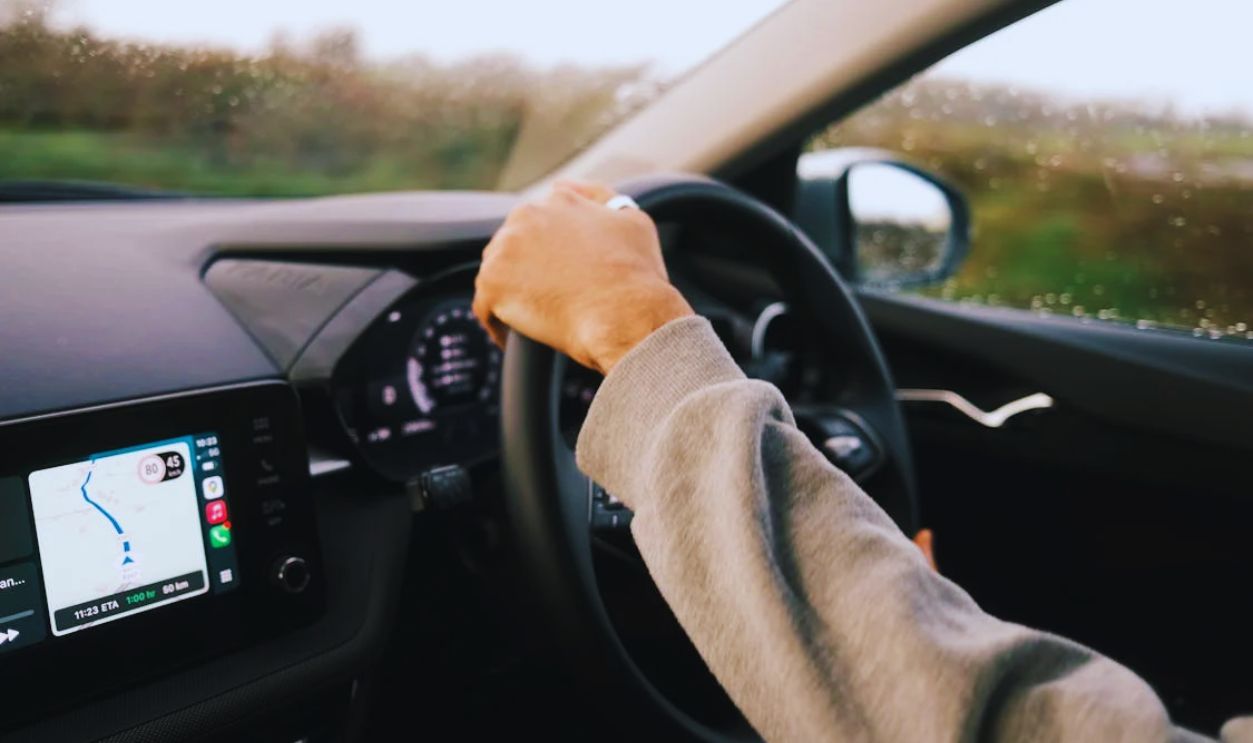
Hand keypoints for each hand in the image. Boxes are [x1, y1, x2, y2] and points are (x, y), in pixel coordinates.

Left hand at [473, 181, 693, 373]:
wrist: (626, 316)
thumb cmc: (637, 275)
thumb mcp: (633, 220)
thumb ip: (599, 196)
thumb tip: (567, 187)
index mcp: (559, 201)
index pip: (540, 222)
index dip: (549, 251)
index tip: (558, 271)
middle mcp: (527, 216)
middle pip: (514, 245)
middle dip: (527, 270)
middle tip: (549, 298)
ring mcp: (506, 250)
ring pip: (497, 273)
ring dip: (511, 293)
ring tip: (535, 319)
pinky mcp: (492, 285)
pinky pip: (485, 306)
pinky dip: (499, 323)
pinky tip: (517, 337)